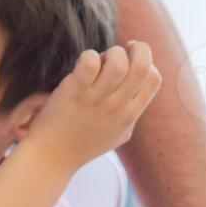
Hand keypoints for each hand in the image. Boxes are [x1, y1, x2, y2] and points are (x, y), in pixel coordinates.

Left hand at [26, 41, 162, 168]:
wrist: (52, 158)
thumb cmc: (82, 144)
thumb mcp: (118, 133)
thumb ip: (131, 113)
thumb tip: (137, 91)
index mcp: (130, 114)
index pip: (154, 78)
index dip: (146, 61)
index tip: (129, 59)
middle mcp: (118, 106)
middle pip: (142, 66)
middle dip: (136, 48)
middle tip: (120, 50)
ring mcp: (97, 99)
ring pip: (118, 63)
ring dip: (111, 52)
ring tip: (99, 58)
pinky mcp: (75, 92)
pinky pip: (90, 63)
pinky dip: (89, 55)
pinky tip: (82, 63)